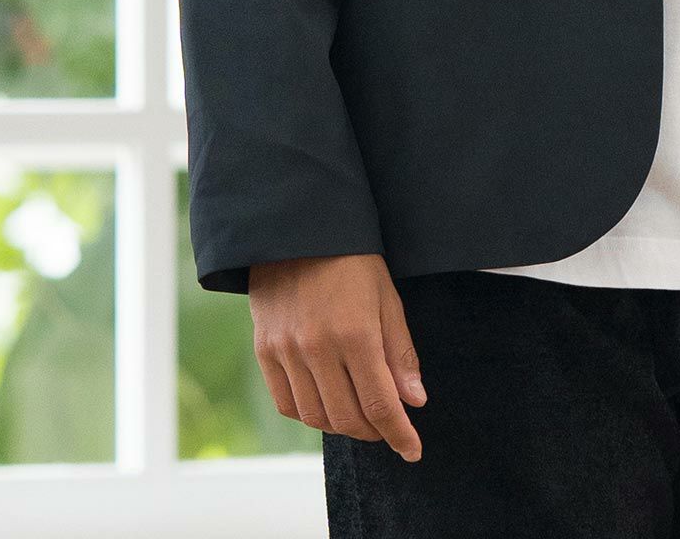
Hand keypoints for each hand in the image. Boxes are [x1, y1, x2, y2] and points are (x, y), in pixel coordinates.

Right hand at [248, 253, 426, 461]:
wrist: (298, 228)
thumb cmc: (351, 260)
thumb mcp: (386, 297)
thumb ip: (400, 352)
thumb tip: (414, 401)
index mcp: (354, 333)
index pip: (380, 404)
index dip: (399, 434)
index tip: (413, 451)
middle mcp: (317, 348)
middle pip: (348, 418)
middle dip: (374, 432)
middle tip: (388, 428)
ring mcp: (286, 351)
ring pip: (316, 417)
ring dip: (342, 426)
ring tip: (360, 416)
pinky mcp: (265, 350)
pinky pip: (286, 403)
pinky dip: (309, 414)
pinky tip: (327, 404)